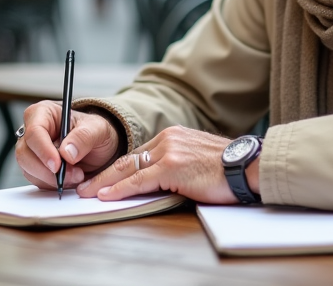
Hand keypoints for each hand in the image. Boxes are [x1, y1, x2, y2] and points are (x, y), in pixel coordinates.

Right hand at [15, 101, 119, 190]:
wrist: (98, 148)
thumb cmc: (95, 131)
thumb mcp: (98, 129)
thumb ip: (84, 137)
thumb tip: (67, 152)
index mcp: (43, 113)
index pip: (34, 132)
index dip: (43, 150)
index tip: (58, 165)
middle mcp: (32, 131)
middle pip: (25, 154)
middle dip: (48, 170)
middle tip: (73, 174)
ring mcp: (31, 151)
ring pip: (28, 170)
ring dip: (52, 179)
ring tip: (76, 175)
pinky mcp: (34, 168)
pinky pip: (36, 180)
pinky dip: (52, 184)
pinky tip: (69, 179)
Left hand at [78, 126, 255, 203]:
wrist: (248, 166)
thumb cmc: (228, 167)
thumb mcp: (197, 159)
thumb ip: (177, 163)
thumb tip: (161, 180)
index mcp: (173, 136)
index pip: (137, 154)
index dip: (117, 169)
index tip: (103, 178)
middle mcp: (168, 138)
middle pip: (128, 159)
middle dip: (103, 175)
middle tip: (85, 186)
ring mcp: (169, 151)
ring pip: (128, 169)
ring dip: (104, 183)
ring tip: (88, 193)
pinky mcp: (172, 167)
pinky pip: (139, 180)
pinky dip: (119, 189)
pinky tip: (105, 196)